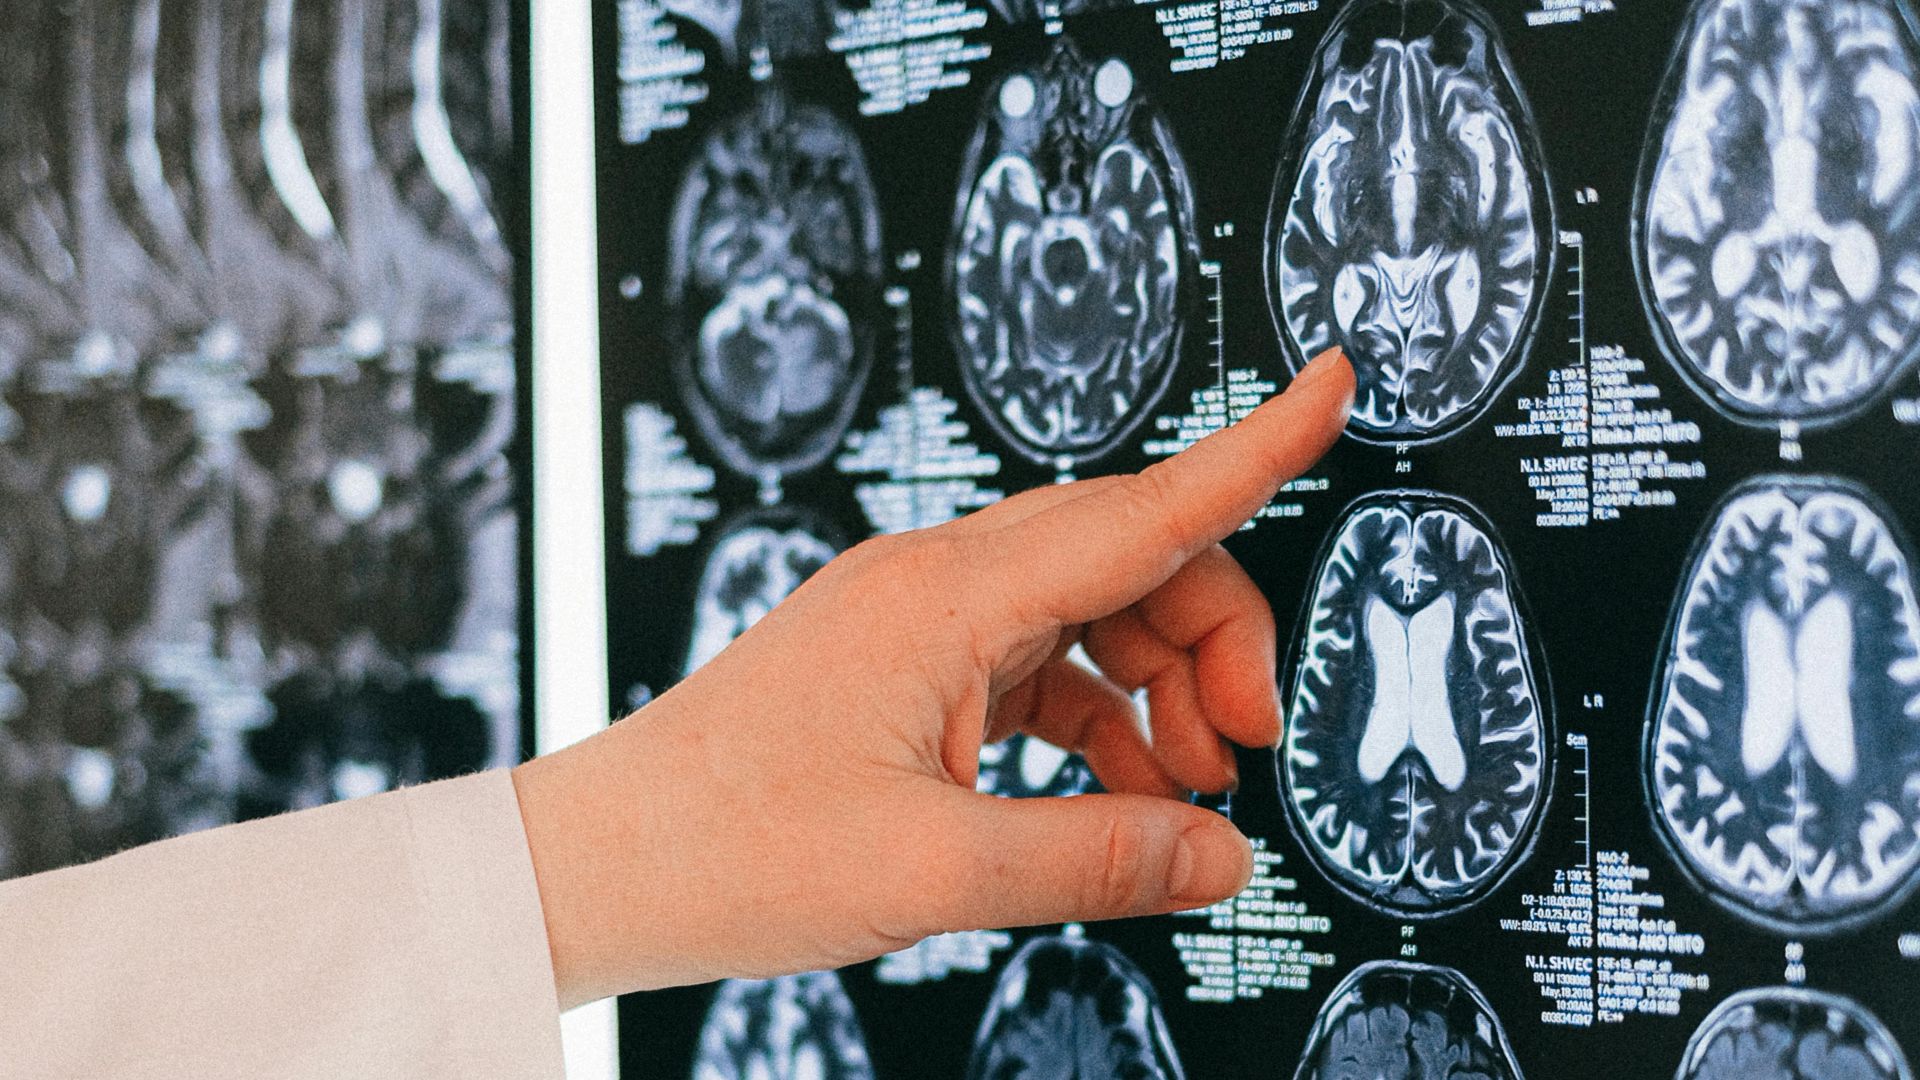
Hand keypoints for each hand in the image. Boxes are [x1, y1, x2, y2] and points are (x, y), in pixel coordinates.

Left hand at [513, 348, 1354, 1007]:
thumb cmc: (727, 851)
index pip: (1139, 510)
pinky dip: (1094, 721)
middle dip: (1213, 639)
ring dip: (1157, 688)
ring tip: (1189, 789)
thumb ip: (1096, 858)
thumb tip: (1220, 856)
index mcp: (942, 596)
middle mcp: (933, 583)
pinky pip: (1035, 666)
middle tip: (1245, 749)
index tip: (1330, 388)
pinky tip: (1119, 794)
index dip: (1252, 453)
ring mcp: (916, 620)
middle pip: (1128, 561)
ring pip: (1088, 614)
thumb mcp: (933, 871)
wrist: (601, 866)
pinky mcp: (903, 666)